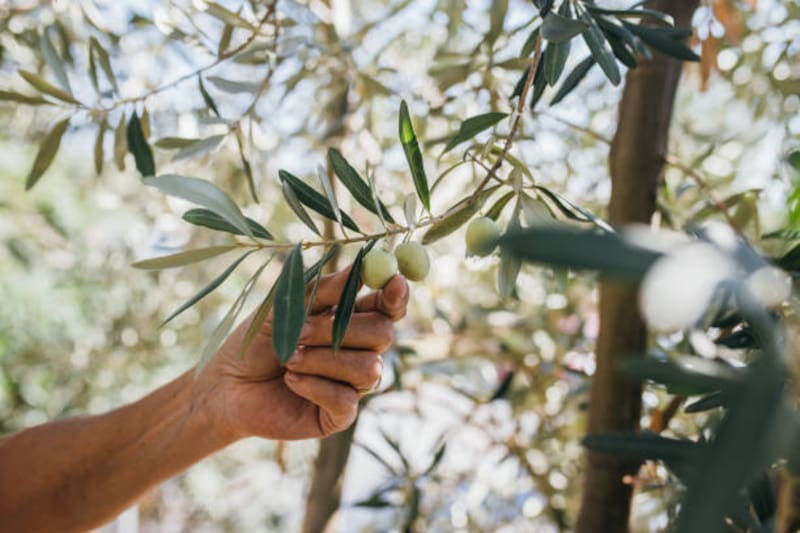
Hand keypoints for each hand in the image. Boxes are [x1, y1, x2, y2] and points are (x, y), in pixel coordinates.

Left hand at [192, 268, 408, 441]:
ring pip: (368, 368)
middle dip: (340, 329)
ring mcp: (351, 385)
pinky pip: (346, 400)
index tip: (394, 281)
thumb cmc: (256, 341)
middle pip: (383, 334)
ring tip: (288, 359)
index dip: (396, 296)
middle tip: (300, 331)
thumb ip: (323, 290)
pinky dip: (315, 386)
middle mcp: (358, 351)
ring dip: (323, 360)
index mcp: (350, 319)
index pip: (387, 307)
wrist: (226, 385)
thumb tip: (359, 269)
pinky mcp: (338, 415)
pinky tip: (291, 381)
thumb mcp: (286, 307)